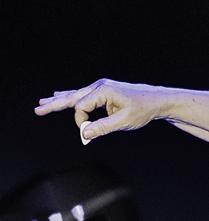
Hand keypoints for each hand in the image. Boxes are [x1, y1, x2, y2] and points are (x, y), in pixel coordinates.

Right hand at [36, 78, 171, 142]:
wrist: (158, 100)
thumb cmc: (144, 109)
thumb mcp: (123, 121)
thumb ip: (102, 128)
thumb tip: (84, 134)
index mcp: (103, 91)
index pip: (80, 107)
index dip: (80, 121)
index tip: (88, 131)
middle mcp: (99, 86)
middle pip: (72, 97)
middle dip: (54, 104)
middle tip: (37, 109)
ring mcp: (101, 88)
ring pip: (75, 95)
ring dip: (59, 100)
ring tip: (44, 103)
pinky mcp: (104, 92)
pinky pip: (83, 95)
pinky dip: (71, 97)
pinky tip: (60, 95)